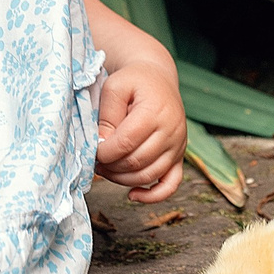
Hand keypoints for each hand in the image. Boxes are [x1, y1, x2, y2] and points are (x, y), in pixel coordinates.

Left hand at [95, 60, 185, 202]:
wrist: (158, 78)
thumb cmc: (134, 81)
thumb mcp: (115, 87)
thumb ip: (107, 116)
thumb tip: (102, 146)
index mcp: (155, 112)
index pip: (126, 143)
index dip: (104, 152)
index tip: (93, 150)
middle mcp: (171, 131)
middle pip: (136, 162)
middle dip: (111, 166)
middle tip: (96, 161)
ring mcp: (178, 145)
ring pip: (149, 175)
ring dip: (123, 180)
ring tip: (107, 171)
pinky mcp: (180, 156)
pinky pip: (171, 184)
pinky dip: (153, 196)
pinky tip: (132, 195)